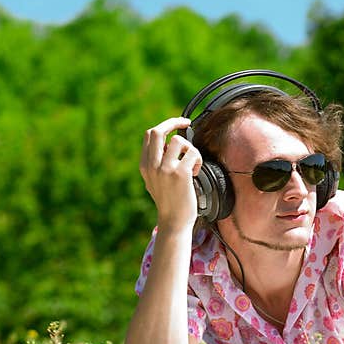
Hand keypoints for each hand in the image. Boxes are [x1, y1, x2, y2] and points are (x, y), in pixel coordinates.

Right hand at [140, 116, 201, 230]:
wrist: (174, 221)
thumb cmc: (170, 201)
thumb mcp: (155, 181)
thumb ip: (157, 162)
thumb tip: (169, 143)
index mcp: (145, 165)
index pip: (149, 135)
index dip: (165, 125)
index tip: (178, 124)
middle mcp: (152, 165)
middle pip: (158, 131)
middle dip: (174, 122)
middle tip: (186, 123)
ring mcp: (165, 169)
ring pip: (179, 140)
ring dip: (190, 148)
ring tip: (192, 163)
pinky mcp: (181, 174)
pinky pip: (193, 153)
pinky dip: (198, 159)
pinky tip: (196, 172)